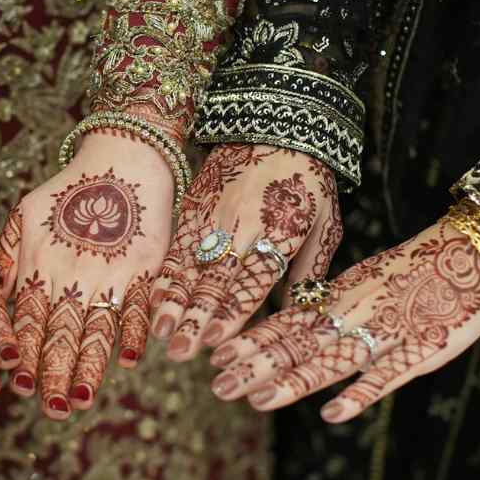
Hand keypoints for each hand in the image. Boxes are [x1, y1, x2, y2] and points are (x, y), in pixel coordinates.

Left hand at [0, 132, 171, 418]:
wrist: (122, 160)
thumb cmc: (68, 190)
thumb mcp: (25, 216)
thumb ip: (7, 258)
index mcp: (41, 264)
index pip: (28, 320)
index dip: (24, 355)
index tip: (19, 388)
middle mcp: (73, 273)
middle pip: (61, 333)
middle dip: (54, 375)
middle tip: (50, 410)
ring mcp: (110, 272)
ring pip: (96, 329)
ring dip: (89, 368)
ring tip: (80, 401)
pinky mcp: (145, 267)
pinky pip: (139, 306)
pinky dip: (134, 334)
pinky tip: (128, 361)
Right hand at [150, 145, 340, 360]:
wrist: (275, 126)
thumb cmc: (307, 181)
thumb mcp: (324, 225)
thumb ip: (309, 271)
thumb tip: (300, 313)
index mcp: (279, 234)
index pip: (252, 281)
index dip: (232, 313)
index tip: (216, 342)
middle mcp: (242, 228)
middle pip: (216, 281)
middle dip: (197, 320)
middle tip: (182, 353)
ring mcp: (214, 217)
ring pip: (191, 267)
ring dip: (175, 304)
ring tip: (162, 334)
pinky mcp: (195, 207)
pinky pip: (177, 246)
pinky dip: (166, 275)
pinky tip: (155, 298)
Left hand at [208, 219, 479, 421]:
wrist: (474, 255)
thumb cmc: (414, 271)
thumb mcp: (361, 282)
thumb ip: (327, 306)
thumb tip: (286, 322)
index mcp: (338, 300)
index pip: (286, 324)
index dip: (252, 342)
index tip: (216, 356)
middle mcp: (353, 316)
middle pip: (298, 345)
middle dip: (256, 367)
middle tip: (218, 387)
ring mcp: (385, 334)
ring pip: (331, 361)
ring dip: (294, 382)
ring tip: (257, 400)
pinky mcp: (420, 352)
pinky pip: (386, 376)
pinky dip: (359, 395)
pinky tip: (332, 414)